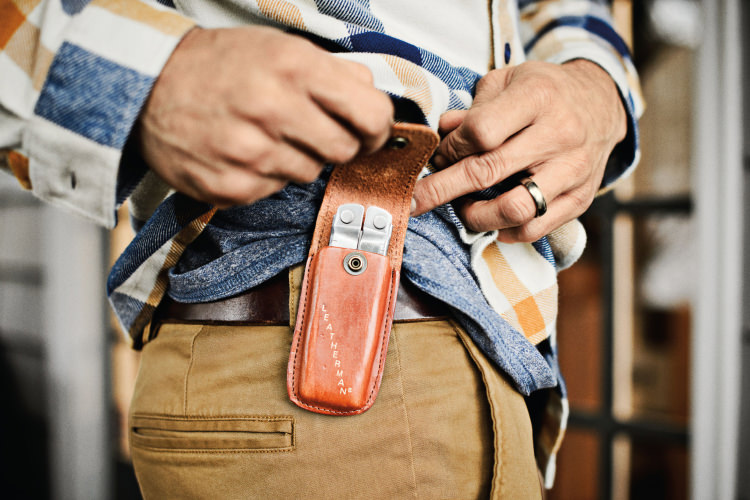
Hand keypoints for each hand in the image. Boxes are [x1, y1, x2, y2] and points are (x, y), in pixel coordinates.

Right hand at [137, 26, 393, 206]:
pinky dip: (268, 174)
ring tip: (266, 134)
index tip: (369, 130)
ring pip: (310, 172)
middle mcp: (273, 110)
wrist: (146, 87)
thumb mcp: (278, 47)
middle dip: (337, 142)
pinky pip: (276, 189)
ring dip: (299, 157)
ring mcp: (250, 153)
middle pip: (344, 149)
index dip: (377, 127)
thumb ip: (331, 71)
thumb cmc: (216, 65)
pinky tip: (245, 152)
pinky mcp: (231, 187)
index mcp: (293, 68)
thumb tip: (369, 94)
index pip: (370, 114)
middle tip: (314, 130)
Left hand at [411, 60, 626, 241]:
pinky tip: (492, 220)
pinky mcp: (580, 198)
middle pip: (488, 172)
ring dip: (476, 216)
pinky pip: (535, 228)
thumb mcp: (508, 81)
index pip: (481, 131)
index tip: (437, 156)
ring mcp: (572, 170)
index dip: (450, 149)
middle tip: (415, 200)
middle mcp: (558, 134)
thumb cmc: (546, 91)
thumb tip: (442, 134)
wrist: (603, 103)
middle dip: (442, 190)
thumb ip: (472, 109)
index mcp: (537, 97)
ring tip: (463, 208)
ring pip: (514, 209)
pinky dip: (505, 231)